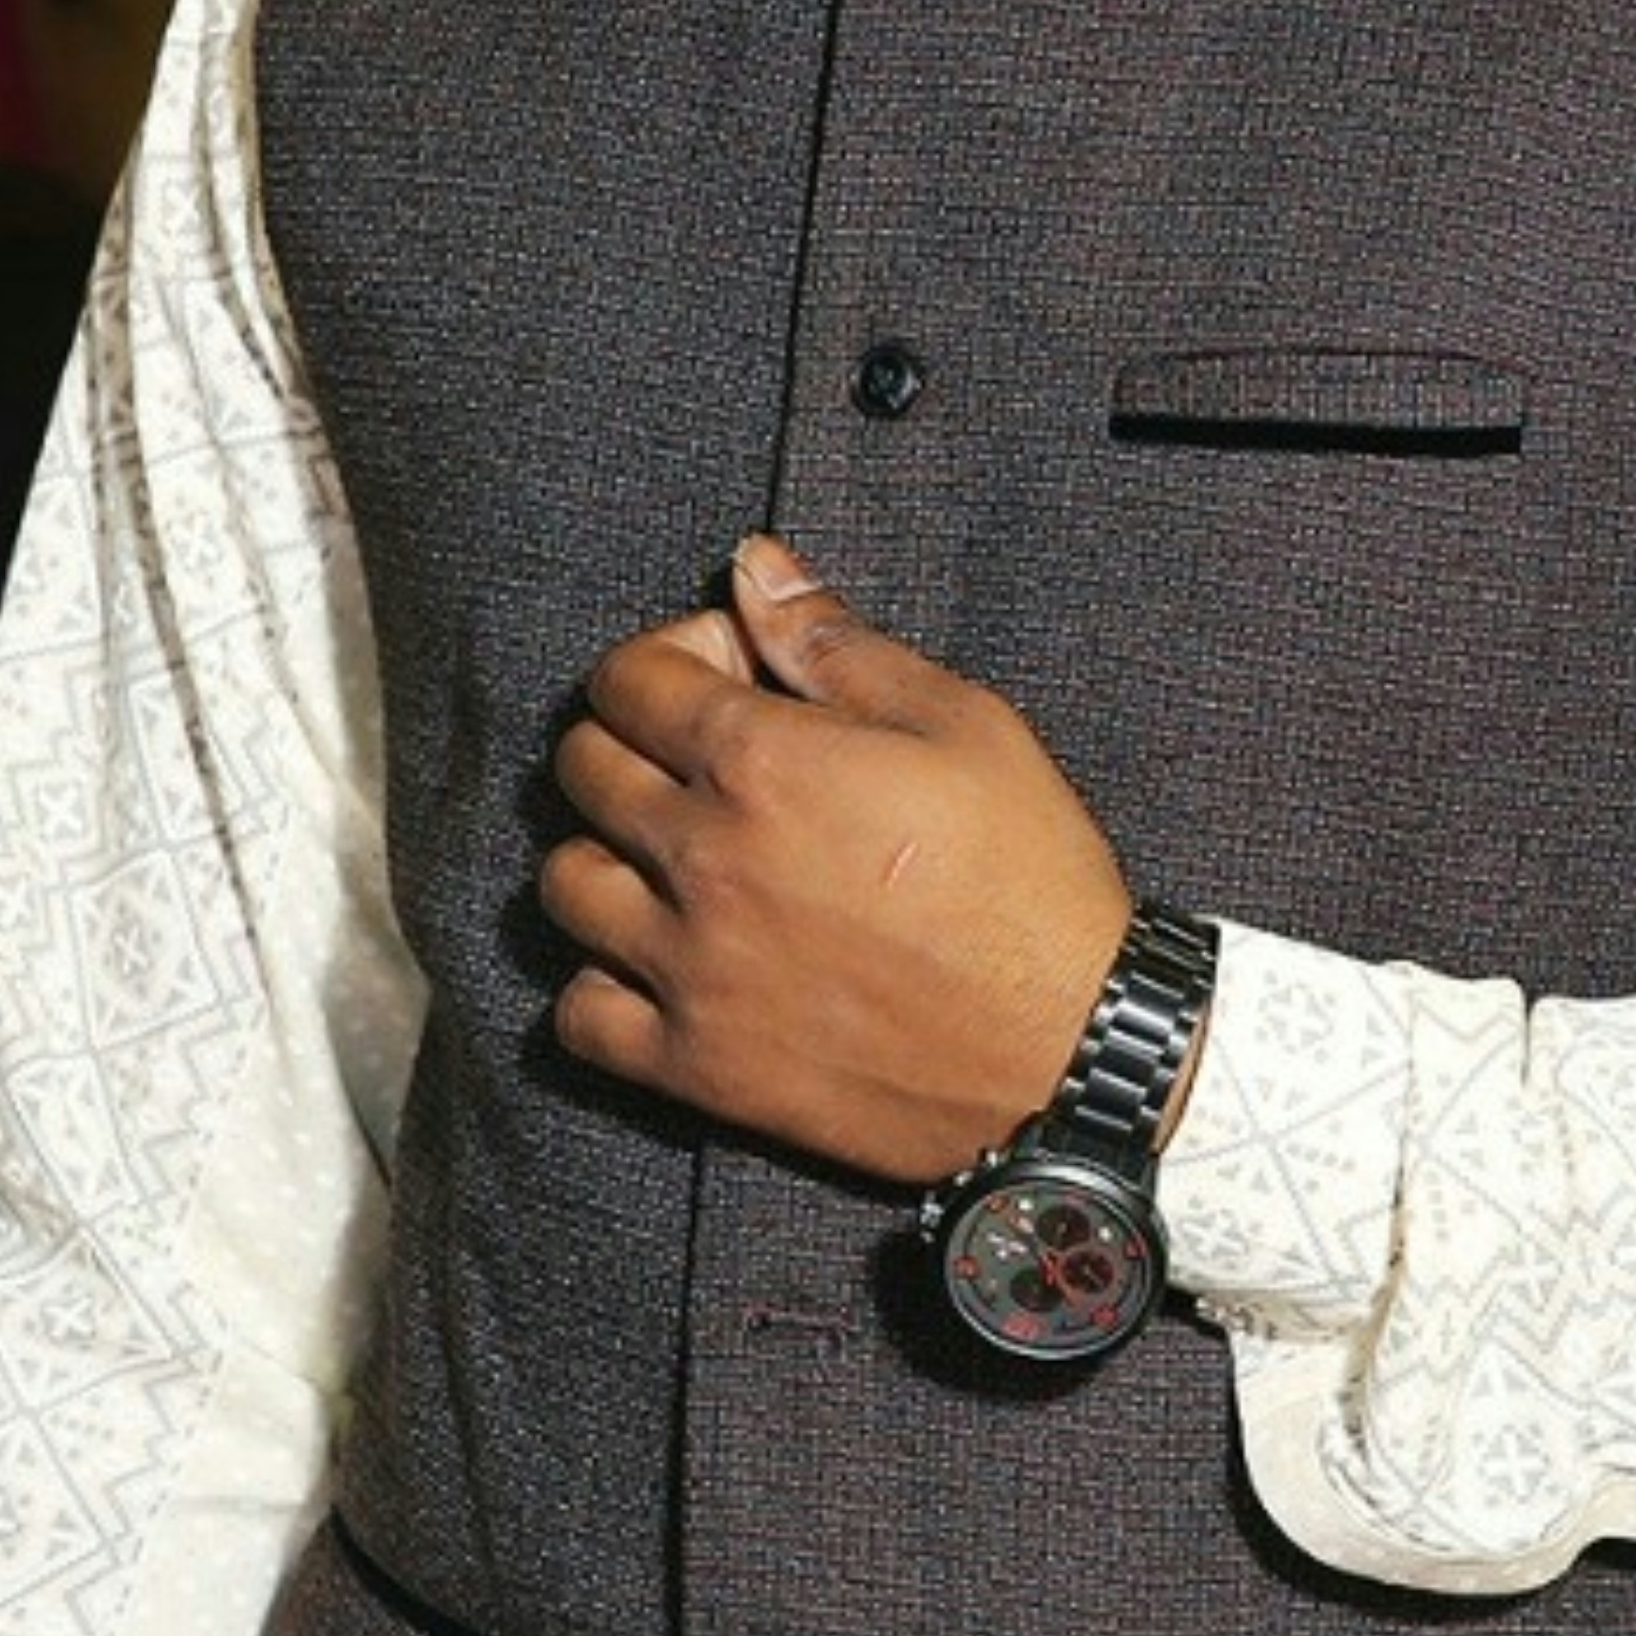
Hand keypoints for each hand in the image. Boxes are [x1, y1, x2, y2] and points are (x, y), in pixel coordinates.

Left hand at [541, 537, 1129, 1185]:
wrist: (1072, 1055)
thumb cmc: (1031, 882)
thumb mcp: (963, 726)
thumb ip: (838, 645)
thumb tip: (754, 568)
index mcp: (763, 761)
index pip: (626, 679)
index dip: (669, 662)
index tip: (724, 682)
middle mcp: (705, 858)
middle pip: (581, 771)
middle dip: (629, 747)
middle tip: (703, 769)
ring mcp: (691, 968)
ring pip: (564, 888)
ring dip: (607, 863)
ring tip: (676, 870)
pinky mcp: (698, 1067)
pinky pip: (577, 1017)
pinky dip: (600, 989)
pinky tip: (660, 970)